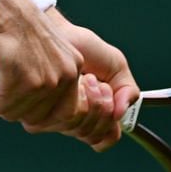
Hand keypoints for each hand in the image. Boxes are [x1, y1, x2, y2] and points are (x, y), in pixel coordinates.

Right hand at [0, 0, 118, 148]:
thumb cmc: (11, 22)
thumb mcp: (44, 46)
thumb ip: (49, 70)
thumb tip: (40, 112)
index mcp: (74, 67)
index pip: (63, 113)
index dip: (35, 113)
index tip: (16, 103)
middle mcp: (65, 74)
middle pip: (38, 117)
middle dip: (14, 112)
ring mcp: (45, 78)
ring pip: (17, 113)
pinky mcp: (22, 78)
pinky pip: (1, 106)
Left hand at [45, 10, 139, 148]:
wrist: (60, 34)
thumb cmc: (84, 48)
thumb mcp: (116, 67)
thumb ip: (128, 90)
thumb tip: (121, 113)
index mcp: (93, 114)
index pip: (106, 137)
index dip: (110, 123)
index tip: (110, 96)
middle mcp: (74, 119)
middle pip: (94, 135)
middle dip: (103, 107)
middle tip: (99, 83)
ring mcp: (57, 117)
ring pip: (82, 131)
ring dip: (92, 102)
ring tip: (85, 79)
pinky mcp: (42, 112)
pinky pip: (65, 122)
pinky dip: (78, 101)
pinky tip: (74, 83)